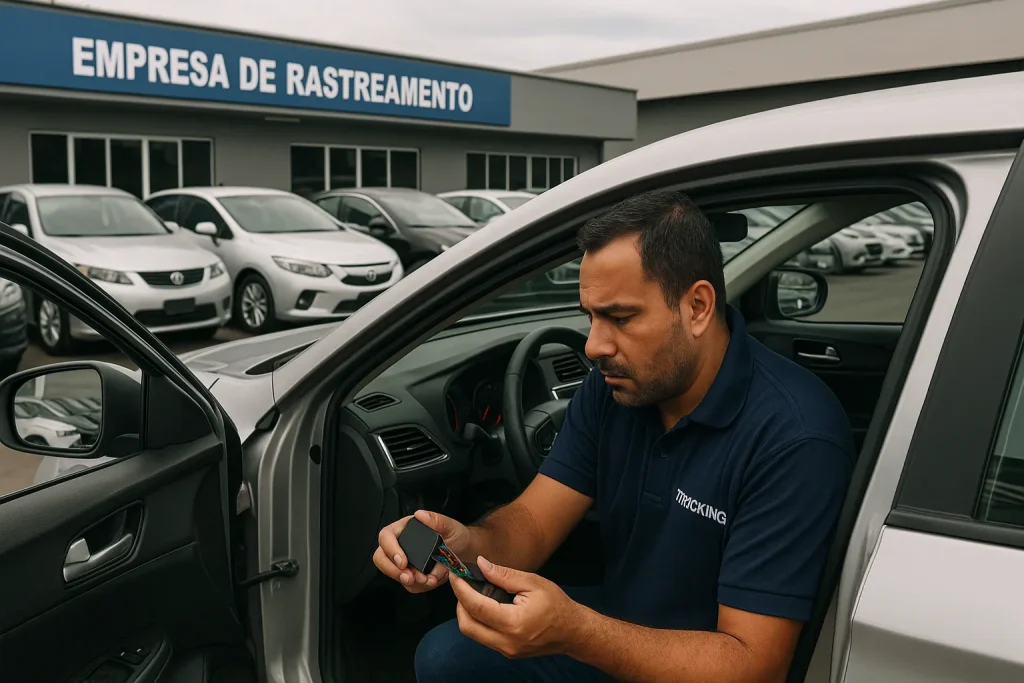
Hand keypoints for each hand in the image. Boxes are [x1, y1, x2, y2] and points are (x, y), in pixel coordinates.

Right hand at [373, 509, 471, 592]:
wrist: (463, 552)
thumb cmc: (455, 534)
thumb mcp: (450, 526)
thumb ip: (437, 520)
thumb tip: (420, 514)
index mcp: (404, 529)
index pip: (386, 536)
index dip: (390, 550)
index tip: (402, 562)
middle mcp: (400, 545)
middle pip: (381, 558)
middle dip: (394, 571)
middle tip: (410, 578)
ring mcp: (404, 562)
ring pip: (395, 575)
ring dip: (411, 582)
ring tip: (430, 579)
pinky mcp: (411, 575)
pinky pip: (409, 585)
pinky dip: (420, 587)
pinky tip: (433, 580)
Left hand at [450, 556, 582, 658]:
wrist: (572, 631)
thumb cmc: (556, 605)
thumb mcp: (532, 582)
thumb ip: (504, 574)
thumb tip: (481, 564)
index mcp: (513, 623)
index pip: (477, 607)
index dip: (461, 590)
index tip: (455, 575)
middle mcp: (506, 641)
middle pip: (467, 625)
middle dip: (459, 603)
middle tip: (462, 584)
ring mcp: (506, 650)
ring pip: (473, 633)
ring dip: (467, 612)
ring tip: (474, 593)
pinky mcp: (506, 652)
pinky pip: (483, 636)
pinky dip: (478, 620)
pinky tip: (485, 605)